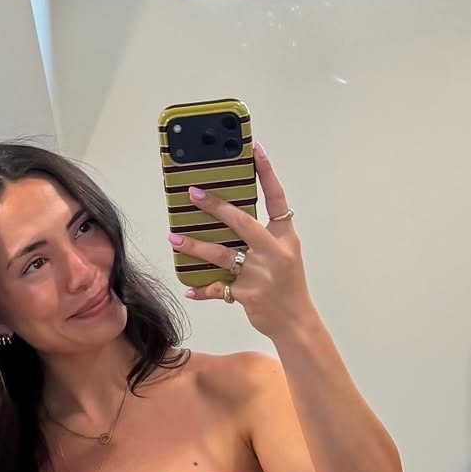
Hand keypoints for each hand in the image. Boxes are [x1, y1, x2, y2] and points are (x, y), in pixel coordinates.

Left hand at [167, 142, 310, 339]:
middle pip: (241, 222)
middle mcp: (273, 251)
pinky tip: (188, 289)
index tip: (255, 150)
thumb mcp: (285, 254)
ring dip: (195, 246)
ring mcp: (259, 273)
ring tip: (174, 238)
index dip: (267, 173)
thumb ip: (264, 236)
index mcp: (285, 237)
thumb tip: (231, 217)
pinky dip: (202, 290)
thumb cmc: (288, 285)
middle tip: (193, 194)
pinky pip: (217, 288)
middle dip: (216, 207)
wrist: (295, 322)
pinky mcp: (246, 294)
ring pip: (221, 254)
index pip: (276, 198)